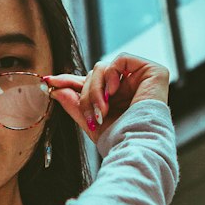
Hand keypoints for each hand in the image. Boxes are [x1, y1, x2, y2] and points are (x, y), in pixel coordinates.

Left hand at [43, 52, 169, 144]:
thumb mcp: (89, 121)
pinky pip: (122, 59)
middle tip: (91, 114)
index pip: (90, 83)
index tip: (50, 82)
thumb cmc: (118, 139)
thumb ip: (74, 103)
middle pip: (94, 75)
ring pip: (104, 67)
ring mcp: (141, 78)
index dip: (69, 81)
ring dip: (96, 89)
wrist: (136, 145)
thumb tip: (55, 89)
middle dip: (86, 94)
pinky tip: (115, 91)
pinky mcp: (154, 71)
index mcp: (116, 98)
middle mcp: (129, 87)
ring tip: (102, 109)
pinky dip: (112, 74)